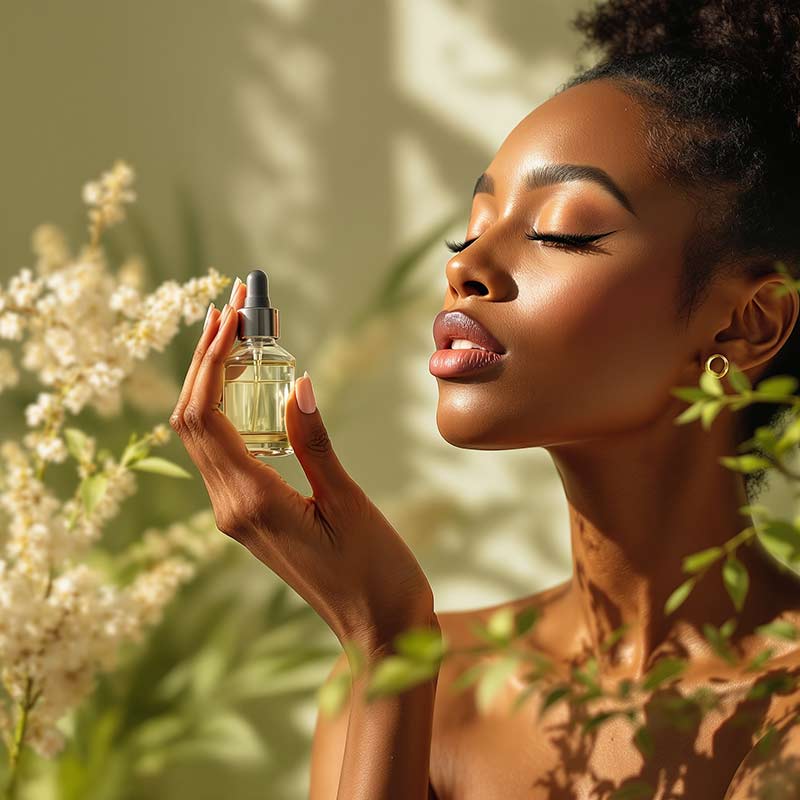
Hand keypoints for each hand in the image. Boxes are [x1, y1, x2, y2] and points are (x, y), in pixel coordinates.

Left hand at [169, 283, 436, 651]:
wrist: (379, 629)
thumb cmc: (374, 573)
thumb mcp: (349, 501)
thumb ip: (315, 442)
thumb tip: (295, 382)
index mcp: (250, 502)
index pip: (204, 417)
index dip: (210, 359)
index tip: (231, 313)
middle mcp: (230, 508)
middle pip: (191, 420)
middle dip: (205, 359)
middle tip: (233, 307)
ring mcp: (235, 515)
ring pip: (202, 436)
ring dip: (212, 382)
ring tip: (238, 333)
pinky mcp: (250, 517)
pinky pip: (224, 454)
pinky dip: (228, 412)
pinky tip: (250, 386)